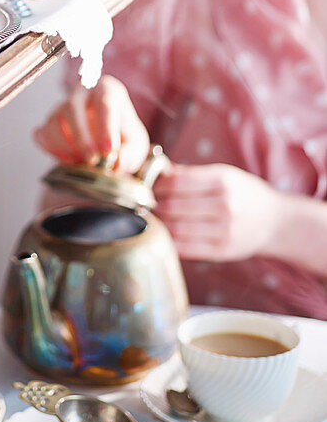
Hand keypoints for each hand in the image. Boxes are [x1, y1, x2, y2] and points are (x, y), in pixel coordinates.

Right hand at [32, 75, 149, 173]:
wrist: (105, 143)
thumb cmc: (122, 137)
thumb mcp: (135, 145)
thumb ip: (130, 154)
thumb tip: (116, 162)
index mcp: (107, 90)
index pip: (105, 103)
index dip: (106, 128)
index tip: (109, 151)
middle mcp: (81, 94)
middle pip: (73, 107)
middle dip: (81, 136)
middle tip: (92, 159)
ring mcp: (60, 108)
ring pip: (54, 120)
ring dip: (66, 145)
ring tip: (82, 162)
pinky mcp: (47, 123)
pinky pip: (41, 134)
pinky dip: (52, 149)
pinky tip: (68, 160)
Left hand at [154, 163, 281, 261]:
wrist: (277, 222)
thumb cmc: (244, 194)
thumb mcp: (224, 175)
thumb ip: (190, 174)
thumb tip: (156, 170)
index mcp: (222, 181)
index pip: (176, 182)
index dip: (156, 185)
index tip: (146, 186)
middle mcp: (224, 205)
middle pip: (173, 206)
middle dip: (153, 205)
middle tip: (143, 204)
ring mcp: (224, 230)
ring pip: (176, 228)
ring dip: (157, 223)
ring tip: (151, 218)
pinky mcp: (222, 251)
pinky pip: (185, 248)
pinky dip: (168, 241)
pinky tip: (163, 234)